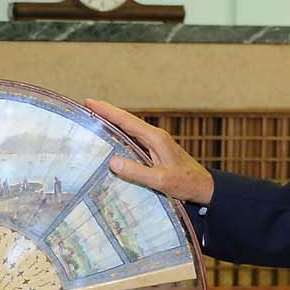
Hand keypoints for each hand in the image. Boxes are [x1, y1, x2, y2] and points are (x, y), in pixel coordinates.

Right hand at [82, 99, 214, 206]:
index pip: (126, 121)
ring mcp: (155, 143)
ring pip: (129, 128)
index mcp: (155, 138)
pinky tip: (112, 138)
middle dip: (106, 112)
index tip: (90, 102)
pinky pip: (133, 138)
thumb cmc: (185, 183)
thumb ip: (137, 172)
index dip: (107, 111)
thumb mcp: (161, 181)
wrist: (203, 187)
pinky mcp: (155, 151)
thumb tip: (112, 161)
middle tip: (86, 107)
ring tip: (94, 119)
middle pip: (126, 120)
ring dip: (112, 122)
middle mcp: (155, 137)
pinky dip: (120, 134)